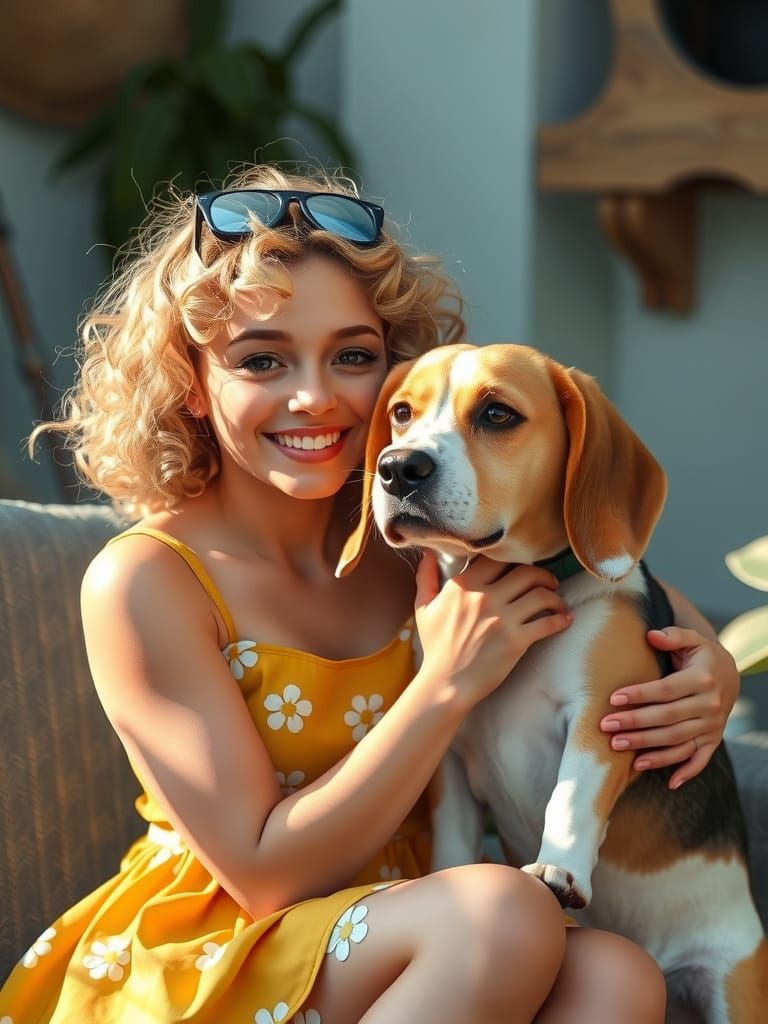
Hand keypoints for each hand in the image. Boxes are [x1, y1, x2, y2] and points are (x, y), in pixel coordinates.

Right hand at [414, 551, 572, 708]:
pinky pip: (547, 623)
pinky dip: (561, 620)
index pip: (497, 558)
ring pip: (541, 594)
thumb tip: (428, 553)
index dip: (514, 559)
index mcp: (464, 586)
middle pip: (526, 572)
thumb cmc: (435, 646)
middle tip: (549, 582)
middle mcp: (486, 597)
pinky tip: (565, 620)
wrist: (446, 683)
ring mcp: (503, 619)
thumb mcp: (424, 608)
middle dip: (542, 574)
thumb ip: (426, 578)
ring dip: (555, 597)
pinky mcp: (517, 641)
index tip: (521, 567)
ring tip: (558, 602)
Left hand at [599, 626, 739, 789]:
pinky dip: (686, 772)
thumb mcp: (692, 640)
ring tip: (619, 748)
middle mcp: (710, 705)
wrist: (731, 675)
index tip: (613, 699)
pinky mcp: (714, 740)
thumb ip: (672, 636)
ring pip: (678, 741)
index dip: (639, 695)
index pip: (666, 690)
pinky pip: (700, 760)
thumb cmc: (701, 656)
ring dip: (649, 748)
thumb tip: (651, 635)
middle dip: (635, 723)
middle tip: (606, 726)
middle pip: (668, 718)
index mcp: (702, 679)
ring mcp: (713, 726)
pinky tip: (667, 783)